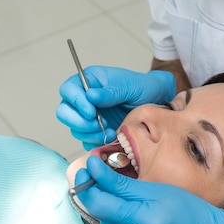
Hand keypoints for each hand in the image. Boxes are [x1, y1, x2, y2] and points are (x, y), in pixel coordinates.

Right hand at [56, 66, 175, 149]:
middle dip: (78, 121)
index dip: (75, 101)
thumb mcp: (131, 86)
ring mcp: (90, 116)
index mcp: (91, 82)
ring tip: (108, 131)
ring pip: (75, 128)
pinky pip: (87, 140)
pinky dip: (96, 142)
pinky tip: (111, 137)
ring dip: (89, 133)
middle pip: (65, 111)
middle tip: (96, 125)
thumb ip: (111, 92)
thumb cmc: (145, 88)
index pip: (69, 90)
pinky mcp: (96, 131)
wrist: (159, 103)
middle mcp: (86, 99)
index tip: (91, 111)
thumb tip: (90, 96)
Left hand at [73, 157, 223, 223]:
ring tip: (140, 213)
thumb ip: (120, 183)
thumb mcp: (156, 189)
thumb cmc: (186, 209)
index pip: (100, 205)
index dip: (88, 185)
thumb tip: (92, 168)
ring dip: (116, 217)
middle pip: (104, 215)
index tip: (88, 167)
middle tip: (125, 191)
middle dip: (108, 200)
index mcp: (146, 221)